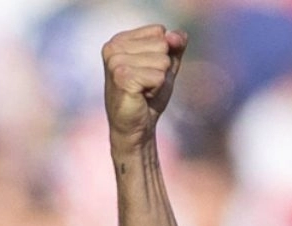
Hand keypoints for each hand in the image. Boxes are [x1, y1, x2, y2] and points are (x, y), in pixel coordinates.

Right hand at [102, 24, 187, 151]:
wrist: (137, 127)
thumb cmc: (148, 96)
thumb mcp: (166, 67)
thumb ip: (175, 47)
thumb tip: (178, 35)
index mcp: (120, 39)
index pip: (159, 32)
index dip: (163, 55)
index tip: (148, 72)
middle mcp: (114, 46)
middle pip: (162, 45)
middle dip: (162, 68)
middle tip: (146, 84)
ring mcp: (116, 61)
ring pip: (162, 61)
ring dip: (159, 81)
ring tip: (144, 90)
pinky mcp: (122, 76)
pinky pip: (159, 76)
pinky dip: (157, 89)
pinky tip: (143, 96)